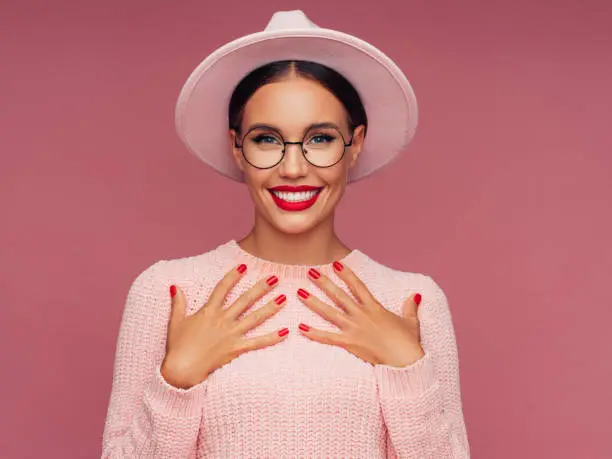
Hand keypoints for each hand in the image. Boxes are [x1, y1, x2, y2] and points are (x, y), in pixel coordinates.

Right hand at [161, 265, 287, 388]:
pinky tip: (286, 332)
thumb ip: (178, 303)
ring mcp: (231, 334)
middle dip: (261, 288)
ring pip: (255, 317)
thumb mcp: (176, 322)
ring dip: (270, 307)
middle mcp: (222, 319)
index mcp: (208, 311)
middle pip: (245, 299)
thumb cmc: (177, 347)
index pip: (222, 288)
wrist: (181, 369)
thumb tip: (175, 286)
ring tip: (284, 298)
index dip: (233, 276)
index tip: (244, 266)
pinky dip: (272, 337)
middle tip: (275, 278)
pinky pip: (257, 342)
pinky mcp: (236, 348)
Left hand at [296, 262, 424, 367]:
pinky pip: (328, 337)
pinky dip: (314, 333)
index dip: (346, 274)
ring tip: (299, 292)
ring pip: (329, 312)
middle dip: (324, 282)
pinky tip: (301, 328)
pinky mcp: (350, 343)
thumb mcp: (411, 322)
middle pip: (339, 295)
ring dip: (313, 302)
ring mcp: (354, 328)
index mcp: (375, 308)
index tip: (335, 263)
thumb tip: (415, 295)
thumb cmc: (409, 343)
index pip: (358, 286)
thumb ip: (410, 307)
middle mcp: (362, 315)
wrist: (406, 361)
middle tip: (310, 272)